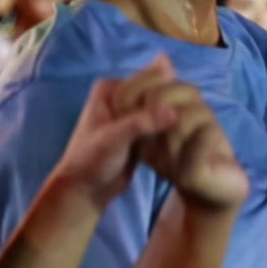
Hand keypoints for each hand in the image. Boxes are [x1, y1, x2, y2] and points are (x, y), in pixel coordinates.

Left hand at [49, 58, 183, 208]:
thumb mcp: (115, 139)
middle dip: (171, 108)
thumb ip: (143, 123)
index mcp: (110, 87)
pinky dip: (170, 130)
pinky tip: (177, 142)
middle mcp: (121, 94)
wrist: (86, 189)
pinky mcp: (139, 129)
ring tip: (180, 136)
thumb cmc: (91, 162)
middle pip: (160, 91)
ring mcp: (130, 112)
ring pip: (163, 108)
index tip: (173, 119)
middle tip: (179, 129)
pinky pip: (161, 123)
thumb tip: (175, 112)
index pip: (152, 78)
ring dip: (173, 120)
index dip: (168, 95)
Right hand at [111, 56, 251, 212]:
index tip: (181, 95)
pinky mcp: (189, 174)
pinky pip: (201, 139)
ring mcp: (164, 162)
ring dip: (202, 114)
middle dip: (183, 94)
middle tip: (198, 109)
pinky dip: (210, 133)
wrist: (215, 194)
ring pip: (181, 116)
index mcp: (135, 130)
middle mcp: (144, 146)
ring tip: (209, 126)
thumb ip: (163, 90)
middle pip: (159, 99)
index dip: (160, 80)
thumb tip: (161, 58)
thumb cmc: (191, 153)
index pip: (133, 90)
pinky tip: (216, 137)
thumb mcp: (174, 116)